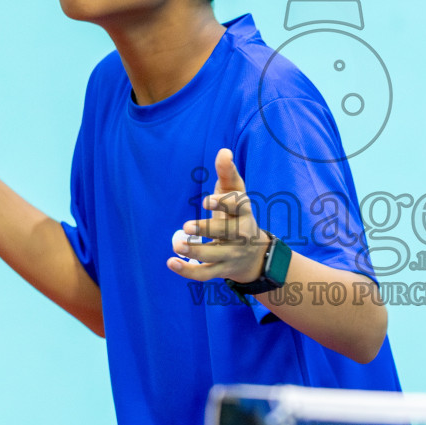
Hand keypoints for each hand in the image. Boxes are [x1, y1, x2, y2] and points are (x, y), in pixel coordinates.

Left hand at [167, 148, 268, 282]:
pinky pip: (204, 273)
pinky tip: (171, 262)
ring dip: (196, 251)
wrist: (254, 255)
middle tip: (187, 226)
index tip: (207, 201)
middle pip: (228, 233)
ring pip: (215, 255)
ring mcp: (231, 254)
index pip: (239, 207)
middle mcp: (241, 235)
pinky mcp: (221, 270)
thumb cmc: (238, 216)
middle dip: (208, 229)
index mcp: (244, 213)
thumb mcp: (235, 194)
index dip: (224, 204)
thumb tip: (223, 151)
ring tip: (178, 245)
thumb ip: (228, 173)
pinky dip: (187, 270)